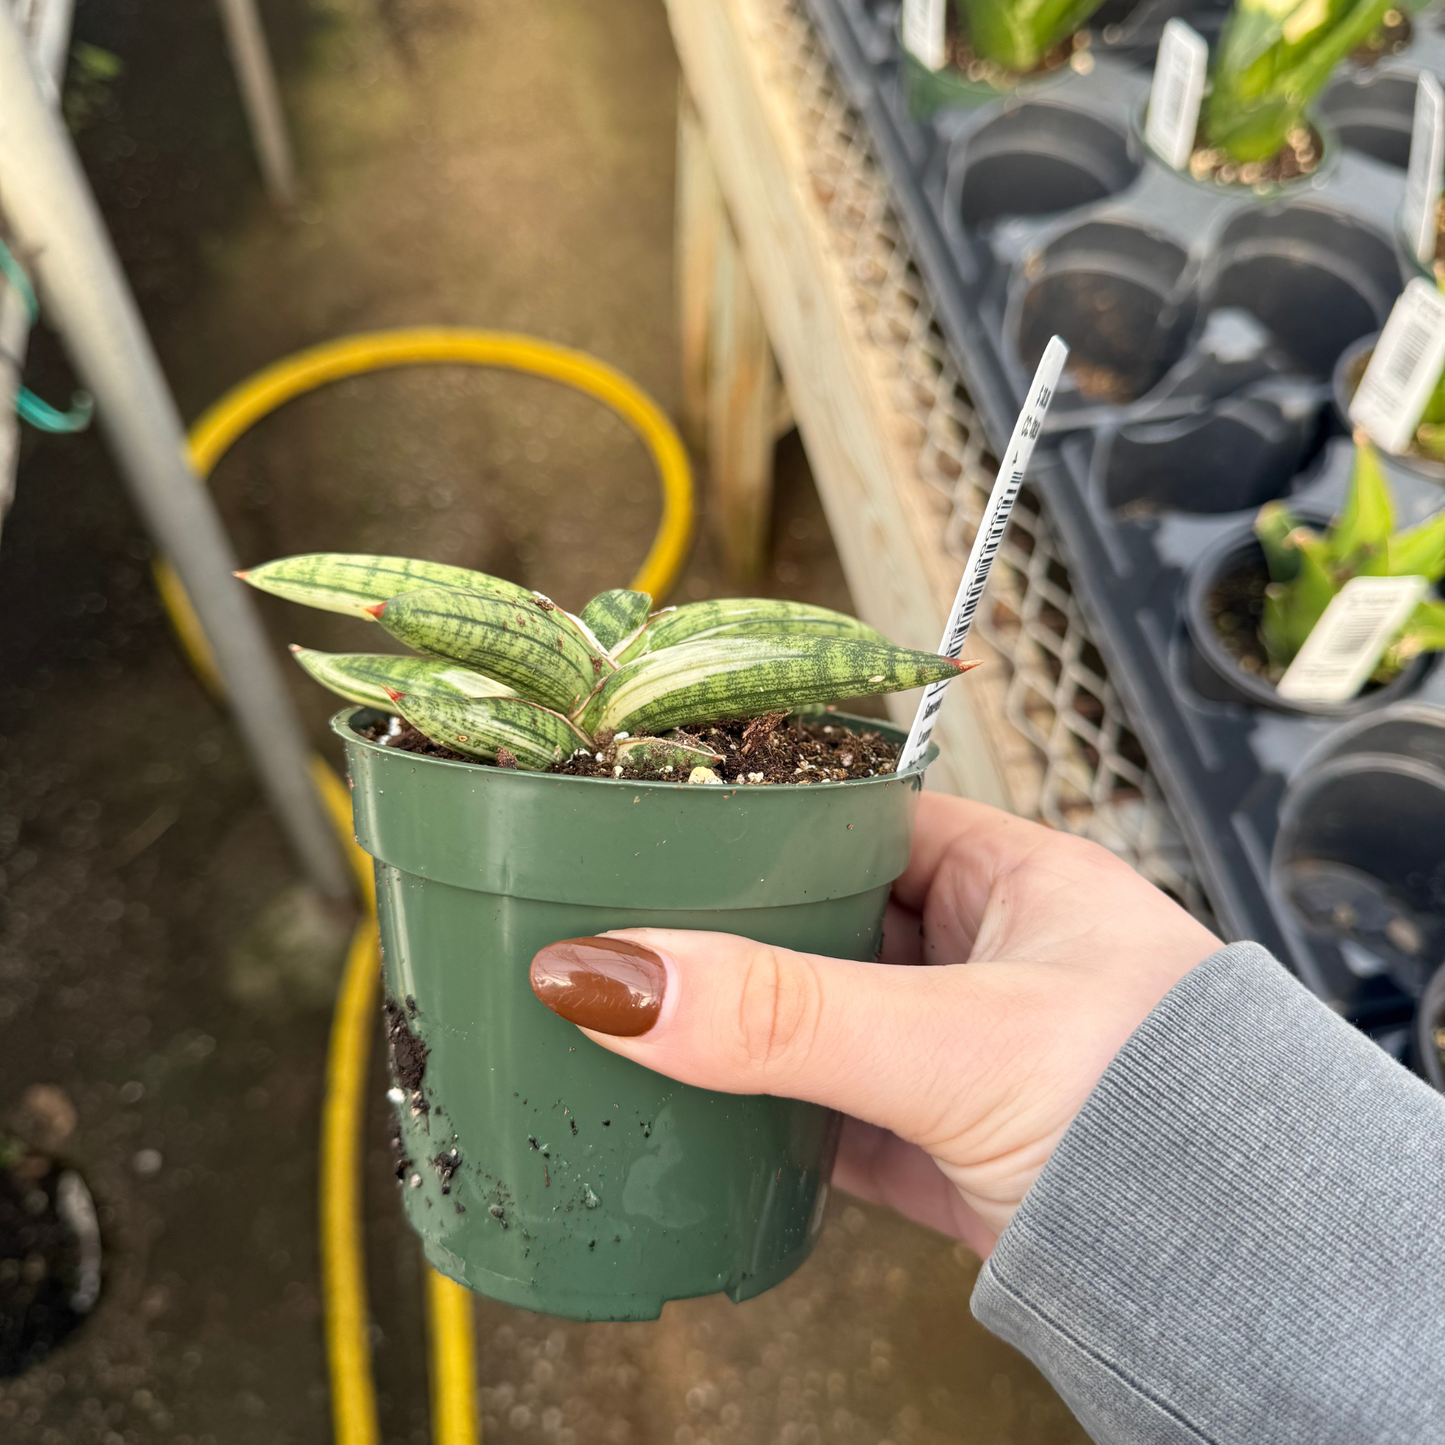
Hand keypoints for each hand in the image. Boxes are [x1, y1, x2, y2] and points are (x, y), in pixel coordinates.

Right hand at [529, 793, 1219, 1256]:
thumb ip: (787, 1012)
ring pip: (821, 1019)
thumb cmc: (1161, 1113)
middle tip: (633, 922)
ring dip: (749, 1029)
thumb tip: (619, 977)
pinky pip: (830, 1112)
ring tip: (646, 1011)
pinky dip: (770, 1118)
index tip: (669, 826)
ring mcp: (960, 1052)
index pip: (861, 818)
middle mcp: (986, 956)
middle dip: (739, 931)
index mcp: (1012, 879)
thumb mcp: (956, 1041)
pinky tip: (706, 1114)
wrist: (1230, 1281)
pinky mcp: (941, 1143)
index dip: (768, 820)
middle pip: (826, 920)